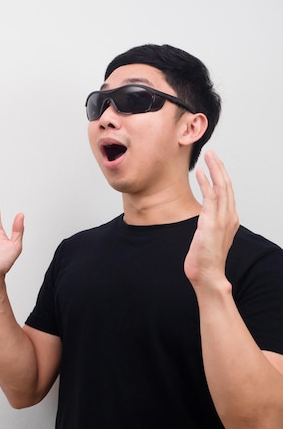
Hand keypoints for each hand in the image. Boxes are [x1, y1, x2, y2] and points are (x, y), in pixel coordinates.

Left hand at [184, 151, 239, 288]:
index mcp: (229, 220)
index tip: (214, 163)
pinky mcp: (211, 223)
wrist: (207, 275)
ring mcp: (221, 219)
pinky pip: (210, 197)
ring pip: (221, 187)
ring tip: (208, 156)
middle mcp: (229, 217)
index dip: (221, 176)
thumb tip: (203, 219)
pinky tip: (200, 173)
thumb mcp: (208, 237)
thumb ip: (208, 225)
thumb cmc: (205, 259)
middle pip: (227, 185)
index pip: (227, 192)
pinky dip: (206, 183)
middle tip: (212, 153)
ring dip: (214, 169)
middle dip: (220, 167)